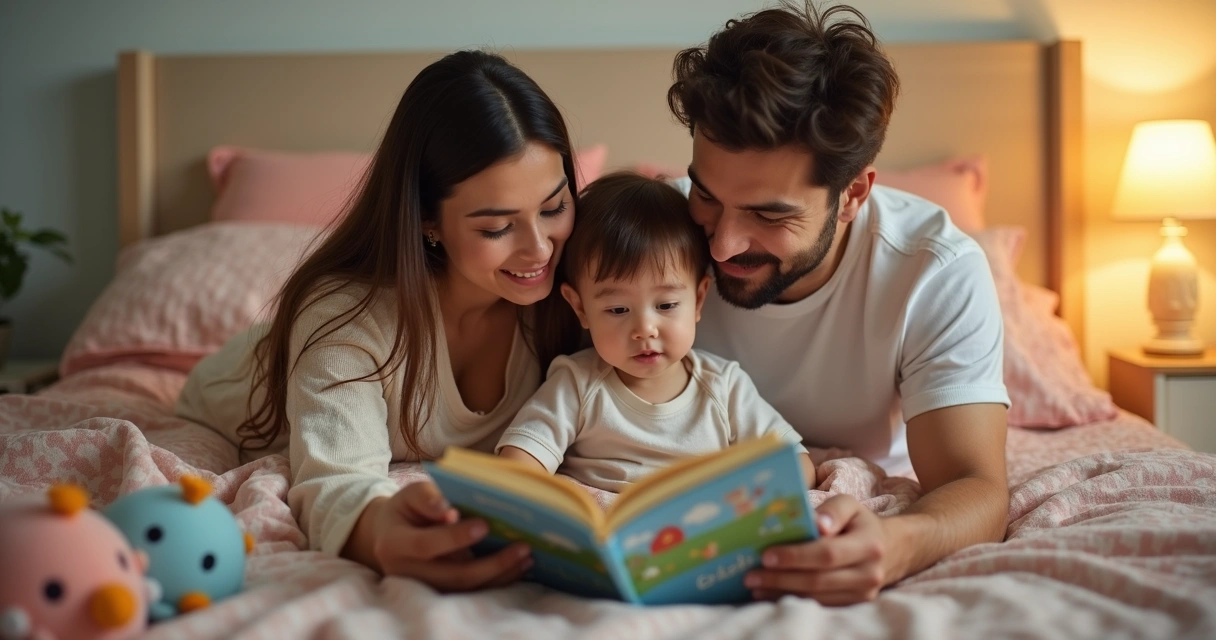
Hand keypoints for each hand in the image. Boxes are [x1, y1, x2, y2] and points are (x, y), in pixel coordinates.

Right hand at [363, 481, 532, 590]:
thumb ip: (427, 497)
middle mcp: (408, 572)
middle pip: (453, 575)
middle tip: (522, 546)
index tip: (484, 525)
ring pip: (466, 588)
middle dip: (491, 564)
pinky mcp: (441, 591)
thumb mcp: (410, 494)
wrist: (390, 534)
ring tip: (527, 556)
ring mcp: (425, 586)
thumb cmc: (406, 509)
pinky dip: (498, 580)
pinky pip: (472, 591)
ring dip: (500, 574)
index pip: (426, 545)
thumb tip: (449, 509)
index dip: (454, 537)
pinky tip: (520, 566)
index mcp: (394, 544)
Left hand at [745, 494, 886, 604]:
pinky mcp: (856, 605)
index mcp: (868, 545)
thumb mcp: (850, 505)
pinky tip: (771, 594)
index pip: (827, 554)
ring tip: (755, 586)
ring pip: (817, 598)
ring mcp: (864, 594)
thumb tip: (816, 523)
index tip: (766, 556)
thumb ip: (833, 510)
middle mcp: (869, 573)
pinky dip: (794, 600)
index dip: (795, 556)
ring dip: (782, 593)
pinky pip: (821, 606)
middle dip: (780, 579)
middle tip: (750, 576)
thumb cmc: (859, 523)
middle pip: (818, 580)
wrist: (890, 548)